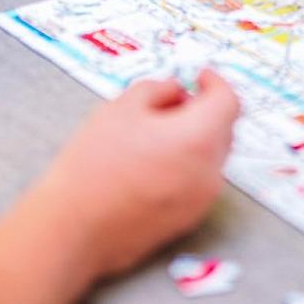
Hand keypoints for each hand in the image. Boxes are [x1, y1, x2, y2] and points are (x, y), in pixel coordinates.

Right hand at [36, 72, 239, 277]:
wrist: (75, 227)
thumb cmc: (95, 166)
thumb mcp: (121, 108)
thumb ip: (157, 89)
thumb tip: (175, 90)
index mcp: (199, 139)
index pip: (228, 101)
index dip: (216, 82)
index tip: (199, 76)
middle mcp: (210, 173)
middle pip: (222, 130)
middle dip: (203, 110)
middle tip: (170, 102)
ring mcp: (200, 201)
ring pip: (210, 157)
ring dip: (193, 139)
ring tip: (151, 136)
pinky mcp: (186, 221)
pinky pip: (197, 182)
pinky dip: (184, 165)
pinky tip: (149, 164)